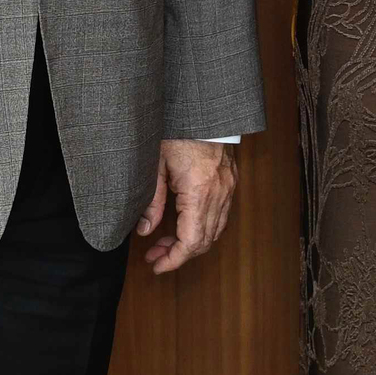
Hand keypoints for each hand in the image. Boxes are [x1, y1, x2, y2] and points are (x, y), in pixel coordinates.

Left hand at [133, 139, 237, 273]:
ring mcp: (228, 188)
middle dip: (178, 254)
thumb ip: (151, 201)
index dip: (174, 259)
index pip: (191, 241)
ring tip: (164, 243)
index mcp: (199, 191)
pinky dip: (202, 227)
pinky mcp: (230, 182)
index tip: (157, 266)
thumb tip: (145, 231)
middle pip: (204, 241)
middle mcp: (219, 194)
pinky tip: (183, 225)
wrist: (203, 107)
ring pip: (215, 231)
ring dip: (191, 242)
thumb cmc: (178, 130)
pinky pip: (220, 216)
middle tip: (154, 257)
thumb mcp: (155, 165)